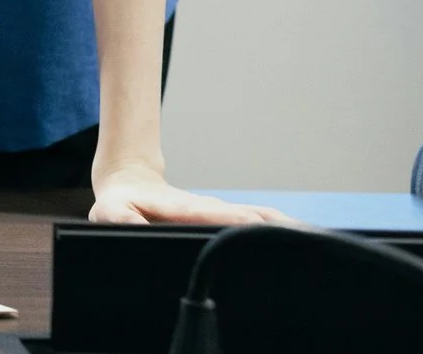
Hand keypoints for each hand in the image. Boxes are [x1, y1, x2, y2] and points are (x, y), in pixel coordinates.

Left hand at [90, 161, 285, 225]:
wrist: (128, 182)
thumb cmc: (120, 203)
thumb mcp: (110, 211)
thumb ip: (120, 217)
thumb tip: (132, 223)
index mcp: (183, 209)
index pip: (214, 215)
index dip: (236, 220)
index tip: (259, 226)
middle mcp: (207, 209)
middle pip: (246, 216)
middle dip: (272, 226)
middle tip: (302, 238)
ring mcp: (217, 213)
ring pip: (256, 217)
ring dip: (281, 226)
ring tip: (312, 238)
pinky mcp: (223, 218)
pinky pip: (255, 222)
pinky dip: (277, 227)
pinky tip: (300, 236)